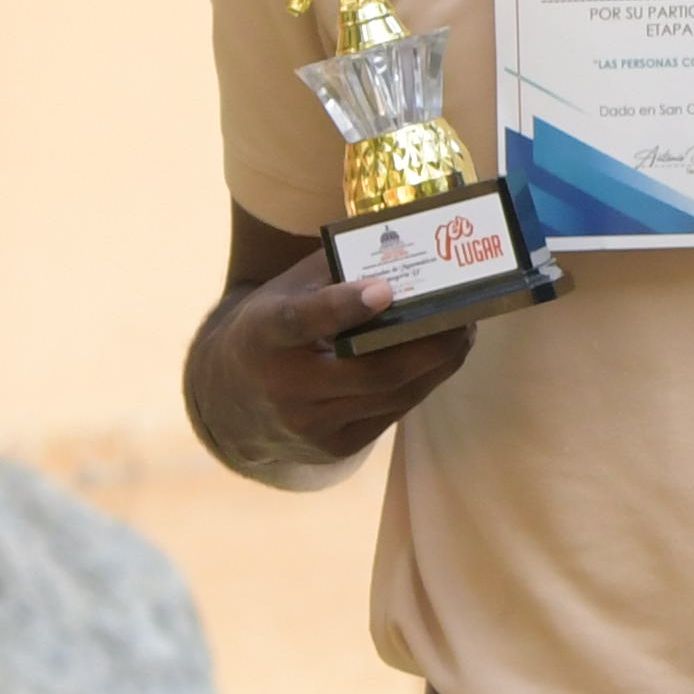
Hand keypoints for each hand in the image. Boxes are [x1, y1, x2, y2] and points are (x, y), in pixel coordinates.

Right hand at [190, 256, 468, 473]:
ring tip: (464, 332)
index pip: (301, 322)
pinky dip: (421, 383)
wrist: (228, 400)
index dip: (342, 307)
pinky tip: (440, 359)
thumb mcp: (284, 292)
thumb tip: (406, 245)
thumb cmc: (269, 328)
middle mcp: (284, 387)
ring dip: (438, 364)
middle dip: (429, 343)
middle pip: (372, 371)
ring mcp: (310, 425)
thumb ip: (334, 271)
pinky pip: (390, 414)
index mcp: (263, 336)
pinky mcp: (333, 448)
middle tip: (465, 315)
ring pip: (392, 395)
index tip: (385, 290)